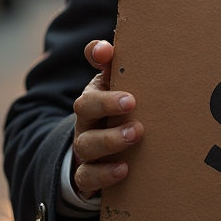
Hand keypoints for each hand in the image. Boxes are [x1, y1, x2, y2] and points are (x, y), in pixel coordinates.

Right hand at [71, 39, 143, 200]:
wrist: (101, 160)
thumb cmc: (119, 119)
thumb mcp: (121, 93)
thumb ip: (123, 68)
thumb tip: (114, 45)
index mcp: (96, 94)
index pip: (93, 65)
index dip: (95, 57)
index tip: (106, 52)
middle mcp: (86, 119)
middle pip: (85, 106)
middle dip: (106, 103)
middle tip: (132, 101)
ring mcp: (85, 147)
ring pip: (87, 143)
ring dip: (111, 139)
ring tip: (136, 133)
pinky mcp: (86, 175)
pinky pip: (88, 176)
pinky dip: (104, 173)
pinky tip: (123, 169)